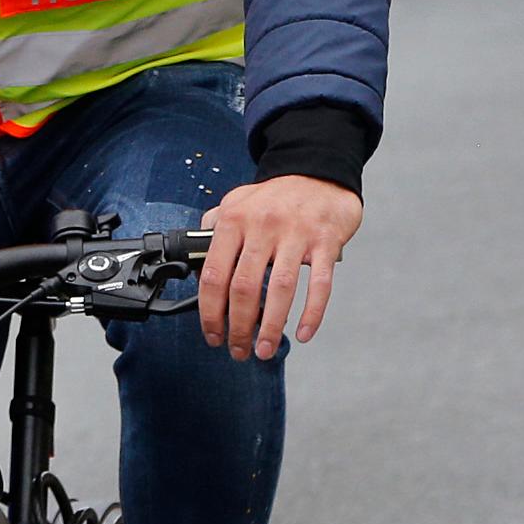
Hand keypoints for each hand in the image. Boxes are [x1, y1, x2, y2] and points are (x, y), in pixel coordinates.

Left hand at [200, 176, 361, 359]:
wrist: (320, 174)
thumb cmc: (278, 195)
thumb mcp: (238, 201)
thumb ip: (216, 226)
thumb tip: (197, 254)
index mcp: (235, 221)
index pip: (215, 274)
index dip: (210, 311)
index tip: (213, 333)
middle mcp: (263, 227)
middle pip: (244, 288)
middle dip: (238, 327)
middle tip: (238, 349)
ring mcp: (296, 235)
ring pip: (280, 290)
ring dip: (270, 327)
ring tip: (263, 350)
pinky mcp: (325, 242)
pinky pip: (319, 284)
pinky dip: (311, 314)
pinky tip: (302, 333)